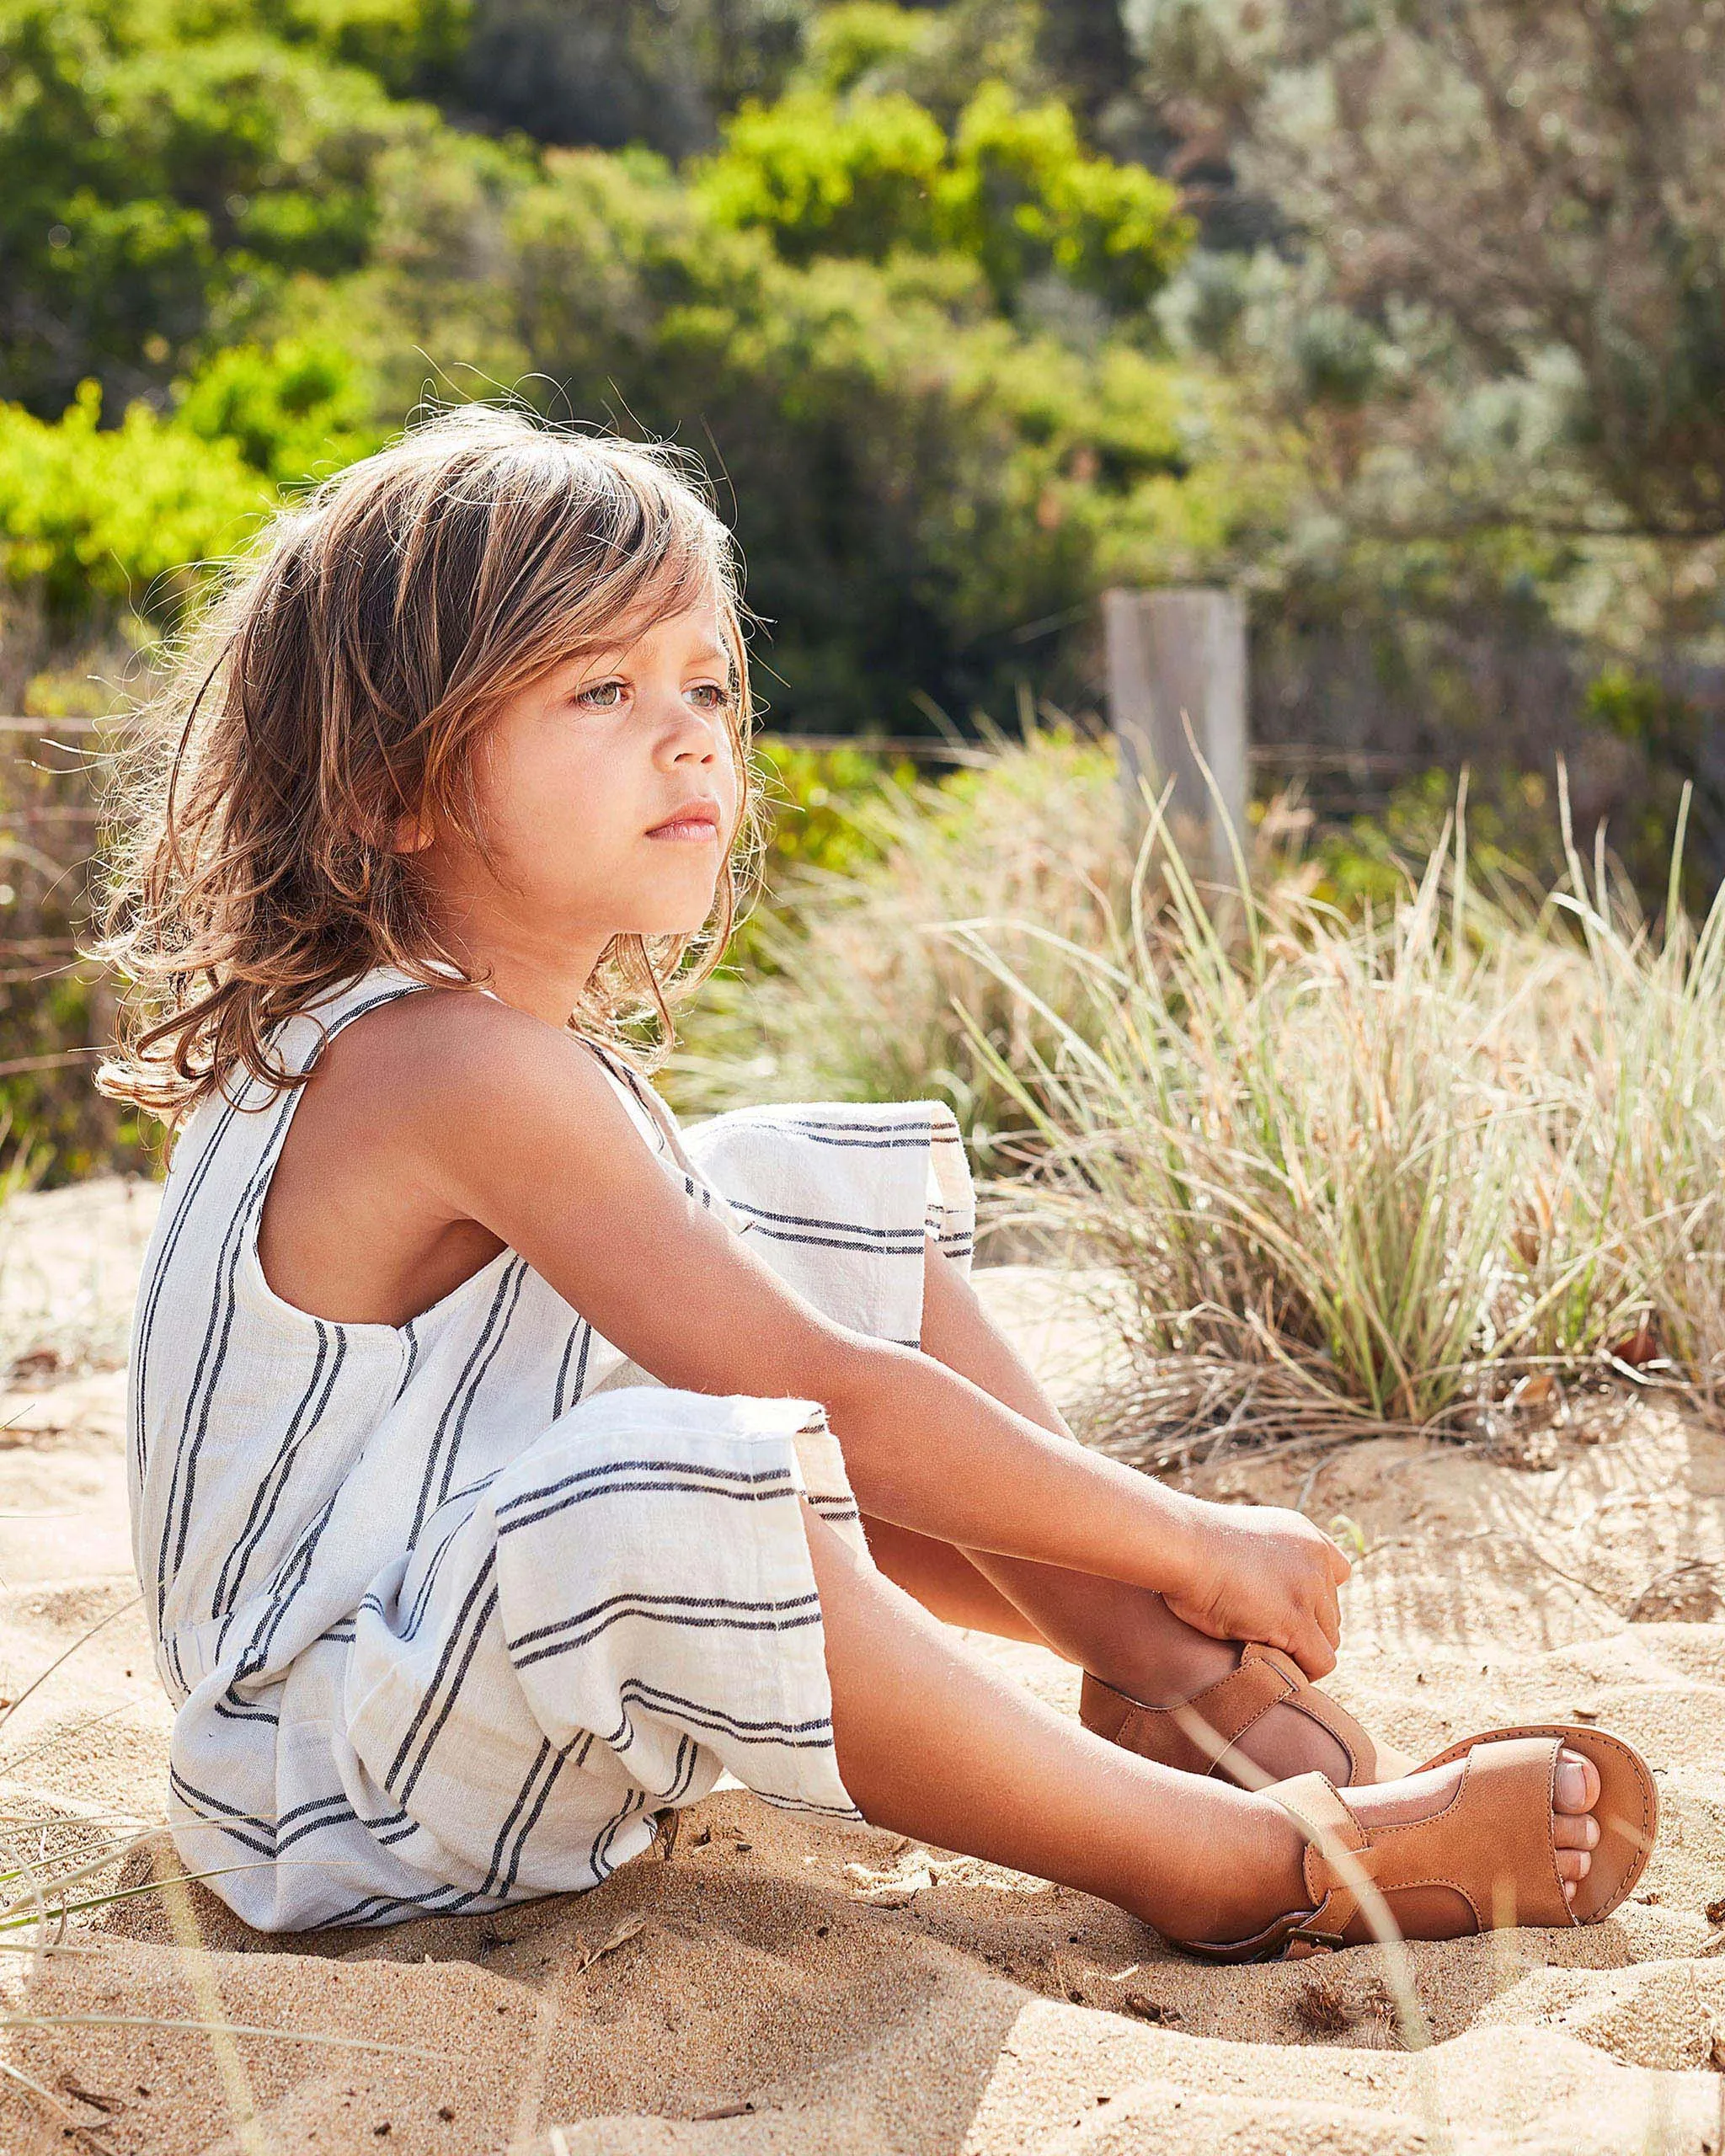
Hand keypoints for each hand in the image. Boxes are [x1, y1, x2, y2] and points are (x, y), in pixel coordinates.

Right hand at [1160, 1499, 1351, 1678]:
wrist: (1181, 1546)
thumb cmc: (1190, 1547)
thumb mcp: (1241, 1540)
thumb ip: (1265, 1560)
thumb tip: (1261, 1589)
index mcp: (1303, 1535)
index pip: (1337, 1572)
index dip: (1315, 1597)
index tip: (1284, 1607)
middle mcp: (1314, 1558)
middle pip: (1331, 1613)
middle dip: (1304, 1629)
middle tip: (1267, 1636)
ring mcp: (1309, 1589)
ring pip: (1328, 1640)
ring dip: (1302, 1650)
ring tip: (1266, 1652)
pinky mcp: (1297, 1620)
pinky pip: (1320, 1661)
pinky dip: (1303, 1671)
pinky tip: (1274, 1667)